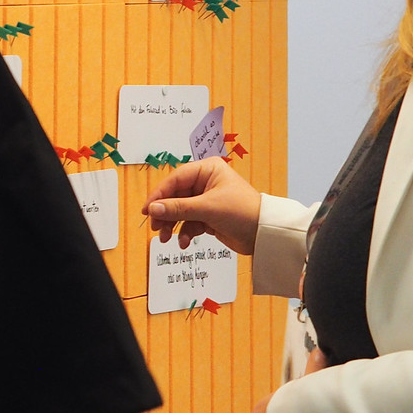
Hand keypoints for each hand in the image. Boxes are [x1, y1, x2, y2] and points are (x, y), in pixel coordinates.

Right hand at [143, 157, 261, 255]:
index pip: (175, 179)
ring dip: (173, 225)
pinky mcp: (209, 217)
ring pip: (180, 211)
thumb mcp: (207, 208)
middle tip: (156, 227)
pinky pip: (189, 223)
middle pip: (175, 196)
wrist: (264, 234)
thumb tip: (154, 209)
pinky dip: (185, 233)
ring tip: (167, 238)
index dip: (159, 195)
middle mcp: (206, 182)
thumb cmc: (243, 212)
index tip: (148, 209)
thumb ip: (178, 208)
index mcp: (207, 170)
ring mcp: (207, 200)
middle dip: (165, 213)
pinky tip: (185, 242)